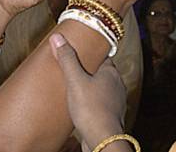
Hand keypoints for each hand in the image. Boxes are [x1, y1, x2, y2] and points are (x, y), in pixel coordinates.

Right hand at [49, 33, 127, 150]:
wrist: (102, 138)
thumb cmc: (91, 108)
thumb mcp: (75, 80)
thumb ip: (67, 59)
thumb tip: (57, 37)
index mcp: (111, 72)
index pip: (102, 56)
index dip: (90, 52)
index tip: (78, 50)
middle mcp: (117, 84)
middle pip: (102, 71)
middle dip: (89, 70)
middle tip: (72, 69)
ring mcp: (115, 100)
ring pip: (102, 88)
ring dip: (90, 86)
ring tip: (74, 87)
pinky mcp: (111, 114)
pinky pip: (101, 102)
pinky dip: (92, 101)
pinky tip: (81, 104)